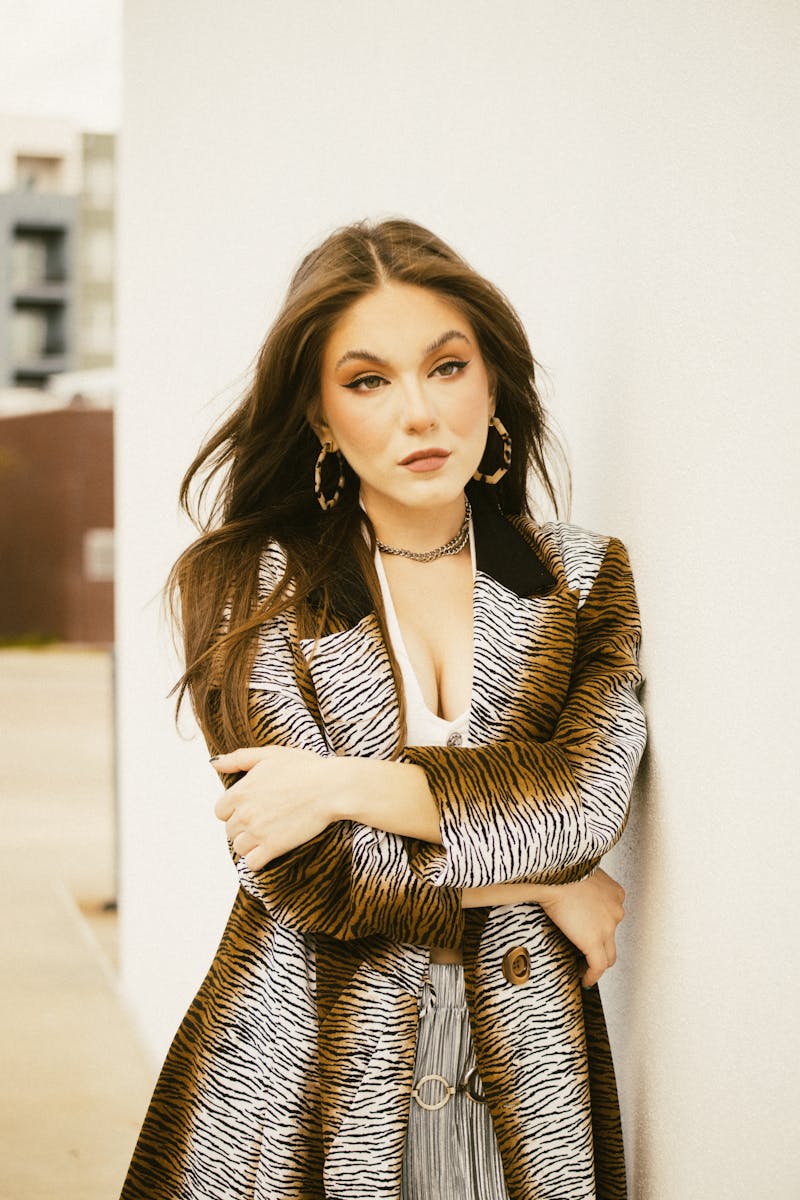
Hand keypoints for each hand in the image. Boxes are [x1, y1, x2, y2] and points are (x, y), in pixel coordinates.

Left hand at [212, 746, 332, 870]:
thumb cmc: (305, 768)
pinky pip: (252, 863)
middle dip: (243, 826)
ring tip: (267, 834)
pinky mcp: (274, 847)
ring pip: (239, 847)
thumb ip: (238, 759)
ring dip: (250, 844)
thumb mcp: (269, 754)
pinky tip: (268, 850)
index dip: (233, 810)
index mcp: (241, 791)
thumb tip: (214, 764)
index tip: (250, 807)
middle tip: (263, 820)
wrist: (331, 788)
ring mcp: (258, 832)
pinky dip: (257, 860)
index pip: (220, 811)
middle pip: (230, 830)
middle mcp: (245, 813)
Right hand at [536, 869, 625, 988]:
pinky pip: (598, 966)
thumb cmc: (561, 867)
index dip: (601, 926)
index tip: (589, 930)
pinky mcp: (594, 941)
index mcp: (614, 893)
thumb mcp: (579, 873)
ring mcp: (608, 927)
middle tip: (584, 951)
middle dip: (600, 944)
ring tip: (585, 969)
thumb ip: (582, 885)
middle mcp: (616, 910)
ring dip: (597, 963)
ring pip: (608, 954)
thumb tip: (565, 889)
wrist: (555, 872)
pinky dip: (592, 975)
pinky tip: (584, 979)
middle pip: (611, 936)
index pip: (612, 916)